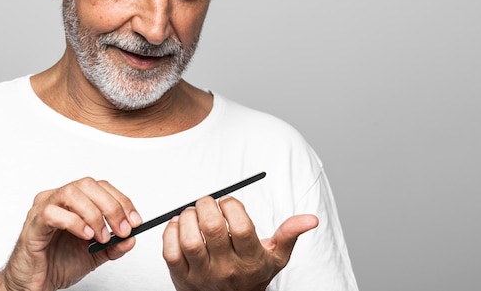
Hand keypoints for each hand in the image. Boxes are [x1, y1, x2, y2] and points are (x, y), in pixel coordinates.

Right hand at [1, 177, 141, 290]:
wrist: (32, 284)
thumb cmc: (56, 264)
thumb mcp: (95, 255)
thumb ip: (114, 245)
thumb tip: (132, 237)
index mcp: (73, 201)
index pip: (100, 187)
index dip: (121, 201)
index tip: (135, 220)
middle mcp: (57, 199)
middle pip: (88, 185)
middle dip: (111, 206)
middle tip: (123, 229)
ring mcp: (42, 209)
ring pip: (71, 193)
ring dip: (94, 214)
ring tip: (101, 236)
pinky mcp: (32, 225)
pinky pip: (52, 213)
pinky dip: (74, 222)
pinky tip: (85, 235)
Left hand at [162, 196, 318, 290]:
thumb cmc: (252, 274)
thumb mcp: (276, 256)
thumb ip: (290, 234)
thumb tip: (311, 219)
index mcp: (250, 260)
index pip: (241, 226)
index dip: (231, 206)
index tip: (228, 202)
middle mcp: (226, 268)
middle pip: (212, 229)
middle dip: (207, 205)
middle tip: (208, 202)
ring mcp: (202, 274)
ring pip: (189, 240)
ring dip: (187, 217)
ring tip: (193, 213)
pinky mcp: (182, 277)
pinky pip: (170, 252)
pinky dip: (170, 232)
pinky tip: (179, 225)